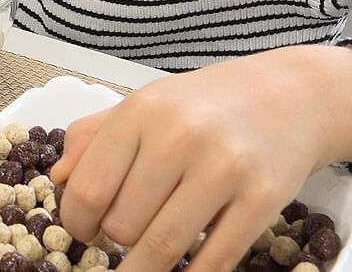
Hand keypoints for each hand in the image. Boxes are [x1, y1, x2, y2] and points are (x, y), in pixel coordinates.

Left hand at [47, 46, 351, 271]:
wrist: (292, 96)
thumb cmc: (207, 105)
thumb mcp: (145, 104)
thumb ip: (93, 137)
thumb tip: (59, 180)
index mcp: (143, 112)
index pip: (89, 189)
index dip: (77, 223)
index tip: (82, 230)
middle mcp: (181, 137)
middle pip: (122, 225)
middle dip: (115, 241)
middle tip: (121, 238)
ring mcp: (225, 169)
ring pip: (161, 248)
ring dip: (143, 269)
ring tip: (141, 265)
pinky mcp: (262, 199)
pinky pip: (214, 262)